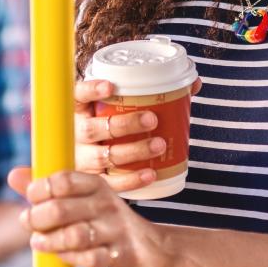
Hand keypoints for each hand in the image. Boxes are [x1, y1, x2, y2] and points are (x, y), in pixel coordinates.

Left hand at [6, 168, 175, 266]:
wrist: (153, 251)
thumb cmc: (108, 224)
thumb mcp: (82, 201)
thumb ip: (48, 190)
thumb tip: (13, 174)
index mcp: (96, 186)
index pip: (62, 180)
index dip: (39, 189)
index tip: (31, 199)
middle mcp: (107, 204)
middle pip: (61, 208)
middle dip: (38, 217)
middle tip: (29, 223)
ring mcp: (116, 230)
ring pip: (74, 235)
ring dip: (50, 241)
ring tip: (39, 242)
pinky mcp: (122, 256)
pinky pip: (90, 259)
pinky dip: (70, 259)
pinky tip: (64, 257)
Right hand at [73, 76, 200, 193]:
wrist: (86, 157)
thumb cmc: (109, 123)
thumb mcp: (118, 106)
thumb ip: (153, 93)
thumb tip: (193, 83)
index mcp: (78, 110)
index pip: (77, 95)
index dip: (91, 90)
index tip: (110, 86)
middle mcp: (74, 134)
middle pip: (91, 129)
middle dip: (123, 125)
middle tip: (152, 119)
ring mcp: (80, 159)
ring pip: (102, 156)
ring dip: (133, 151)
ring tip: (159, 144)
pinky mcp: (91, 181)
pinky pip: (109, 183)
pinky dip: (131, 180)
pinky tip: (151, 173)